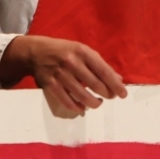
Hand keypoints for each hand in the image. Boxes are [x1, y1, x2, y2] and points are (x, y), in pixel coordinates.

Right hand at [0, 35, 127, 114]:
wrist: (36, 53)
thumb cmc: (65, 51)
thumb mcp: (82, 51)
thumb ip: (99, 64)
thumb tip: (117, 80)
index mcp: (82, 52)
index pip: (103, 71)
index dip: (115, 84)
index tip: (123, 94)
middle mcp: (72, 63)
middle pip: (95, 85)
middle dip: (107, 94)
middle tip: (111, 97)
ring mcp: (60, 75)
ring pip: (82, 96)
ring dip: (94, 103)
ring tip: (98, 102)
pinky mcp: (50, 86)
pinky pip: (68, 102)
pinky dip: (78, 107)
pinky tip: (83, 107)